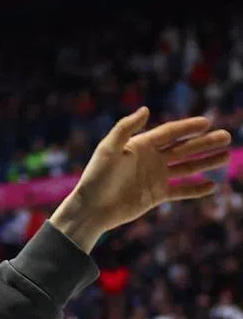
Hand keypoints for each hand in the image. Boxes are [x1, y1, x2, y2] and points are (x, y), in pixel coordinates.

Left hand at [52, 108, 231, 251]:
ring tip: (226, 156)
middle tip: (227, 137)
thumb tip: (146, 109)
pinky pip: (180, 191)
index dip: (188, 127)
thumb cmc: (96, 177)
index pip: (169, 133)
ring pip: (186, 167)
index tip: (207, 122)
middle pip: (183, 148)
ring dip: (206, 162)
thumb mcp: (108, 150)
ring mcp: (155, 177)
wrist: (90, 208)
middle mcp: (151, 159)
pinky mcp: (156, 195)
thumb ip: (125, 128)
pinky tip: (212, 185)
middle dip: (204, 143)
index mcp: (141, 145)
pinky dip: (195, 189)